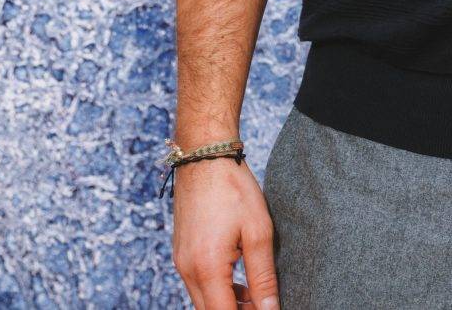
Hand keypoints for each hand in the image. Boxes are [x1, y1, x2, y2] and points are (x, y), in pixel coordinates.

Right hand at [172, 155, 281, 309]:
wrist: (203, 156)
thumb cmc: (233, 188)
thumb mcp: (258, 232)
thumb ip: (263, 277)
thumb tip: (270, 309)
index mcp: (206, 268)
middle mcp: (187, 270)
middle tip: (265, 305)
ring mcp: (181, 262)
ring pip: (203, 301)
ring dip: (228, 304)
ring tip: (257, 296)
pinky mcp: (181, 253)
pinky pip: (198, 285)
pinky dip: (218, 291)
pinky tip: (240, 283)